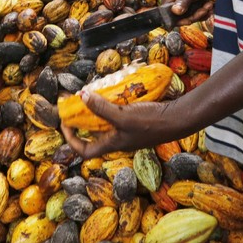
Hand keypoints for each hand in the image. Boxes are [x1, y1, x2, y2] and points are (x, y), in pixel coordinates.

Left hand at [60, 95, 179, 158]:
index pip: (84, 151)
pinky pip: (118, 114)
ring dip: (97, 109)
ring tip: (91, 93)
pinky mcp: (136, 120)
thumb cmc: (151, 123)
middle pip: (93, 134)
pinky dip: (112, 103)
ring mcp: (127, 130)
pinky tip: (112, 91)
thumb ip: (102, 108)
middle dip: (82, 118)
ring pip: (105, 122)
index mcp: (112, 144)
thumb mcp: (123, 116)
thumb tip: (82, 96)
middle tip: (76, 102)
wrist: (178, 119)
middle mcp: (118, 139)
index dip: (71, 140)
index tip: (64, 123)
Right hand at [162, 0, 214, 17]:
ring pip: (188, 15)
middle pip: (179, 16)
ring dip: (200, 13)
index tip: (189, 20)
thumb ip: (182, 2)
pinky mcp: (190, 2)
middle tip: (204, 9)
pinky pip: (194, 13)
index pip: (167, 12)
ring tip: (208, 5)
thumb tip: (175, 12)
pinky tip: (209, 6)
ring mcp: (182, 0)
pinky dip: (202, 12)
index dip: (177, 19)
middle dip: (193, 15)